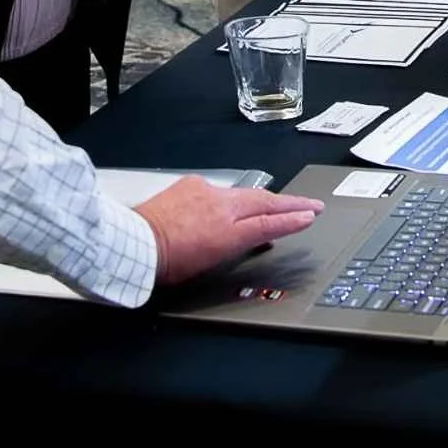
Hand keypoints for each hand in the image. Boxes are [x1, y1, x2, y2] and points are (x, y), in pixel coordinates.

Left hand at [136, 177, 323, 286]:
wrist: (135, 242)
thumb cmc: (168, 261)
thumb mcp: (212, 260)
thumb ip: (241, 242)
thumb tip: (259, 235)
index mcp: (228, 227)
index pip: (269, 220)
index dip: (293, 218)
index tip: (311, 215)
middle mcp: (220, 204)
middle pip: (263, 201)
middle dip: (289, 203)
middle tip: (310, 204)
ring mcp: (205, 193)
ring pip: (242, 194)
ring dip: (263, 199)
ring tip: (280, 204)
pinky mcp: (189, 186)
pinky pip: (217, 190)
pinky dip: (231, 197)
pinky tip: (231, 205)